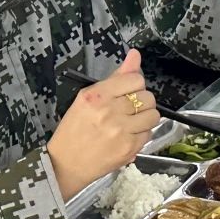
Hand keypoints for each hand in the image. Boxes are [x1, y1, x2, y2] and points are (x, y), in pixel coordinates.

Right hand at [46, 49, 160, 200]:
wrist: (66, 163)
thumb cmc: (75, 129)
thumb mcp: (87, 98)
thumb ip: (116, 77)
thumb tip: (135, 55)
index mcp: (96, 96)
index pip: (135, 79)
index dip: (135, 85)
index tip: (127, 92)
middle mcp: (109, 112)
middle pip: (147, 97)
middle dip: (141, 102)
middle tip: (128, 110)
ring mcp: (120, 131)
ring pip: (153, 115)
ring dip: (146, 118)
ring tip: (131, 123)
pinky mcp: (129, 148)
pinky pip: (149, 133)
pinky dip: (142, 134)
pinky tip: (128, 136)